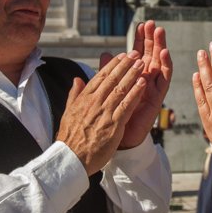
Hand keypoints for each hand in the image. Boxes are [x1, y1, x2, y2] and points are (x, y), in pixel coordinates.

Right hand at [57, 53, 147, 174]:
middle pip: (112, 79)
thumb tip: (77, 79)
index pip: (100, 77)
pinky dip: (135, 92)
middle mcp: (94, 102)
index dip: (112, 65)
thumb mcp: (68, 112)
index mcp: (84, 98)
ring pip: (121, 88)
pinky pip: (127, 104)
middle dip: (125, 65)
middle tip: (135, 53)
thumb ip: (74, 94)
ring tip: (142, 63)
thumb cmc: (70, 138)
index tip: (121, 56)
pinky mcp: (114, 124)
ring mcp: (104, 112)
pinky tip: (143, 83)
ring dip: (132, 74)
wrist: (71, 159)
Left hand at [117, 21, 173, 148]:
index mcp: (133, 77)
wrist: (118, 139)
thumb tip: (105, 53)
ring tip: (159, 32)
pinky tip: (164, 53)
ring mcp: (151, 89)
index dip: (140, 40)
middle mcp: (144, 80)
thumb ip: (108, 72)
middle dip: (152, 39)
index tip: (140, 25)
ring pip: (159, 64)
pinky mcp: (156, 98)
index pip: (138, 54)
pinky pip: (163, 81)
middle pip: (151, 55)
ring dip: (160, 47)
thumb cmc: (114, 115)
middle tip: (152, 23)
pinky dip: (165, 66)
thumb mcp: (109, 90)